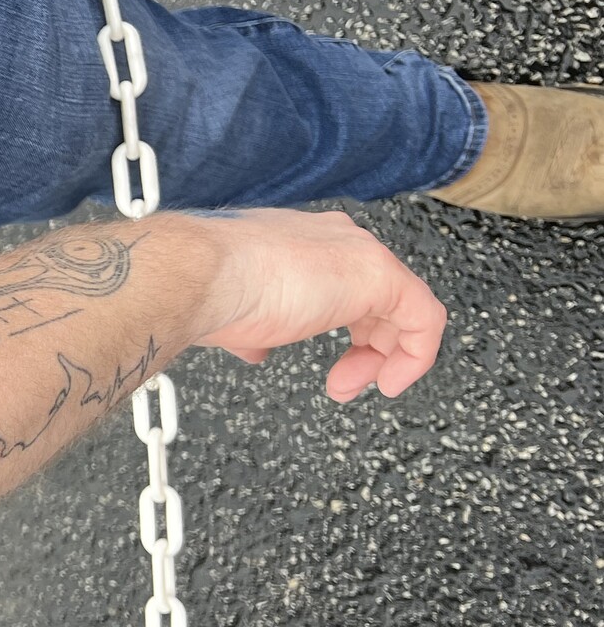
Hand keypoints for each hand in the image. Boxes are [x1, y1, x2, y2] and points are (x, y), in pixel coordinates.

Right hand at [187, 209, 447, 401]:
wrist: (202, 276)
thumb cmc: (207, 288)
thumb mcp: (237, 315)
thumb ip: (258, 327)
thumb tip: (256, 346)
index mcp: (300, 244)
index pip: (340, 286)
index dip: (339, 332)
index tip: (327, 368)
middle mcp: (333, 240)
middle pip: (375, 299)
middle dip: (365, 349)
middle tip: (343, 383)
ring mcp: (358, 253)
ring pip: (402, 308)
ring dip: (385, 357)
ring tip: (363, 386)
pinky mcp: (380, 274)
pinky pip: (423, 318)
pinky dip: (415, 355)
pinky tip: (391, 380)